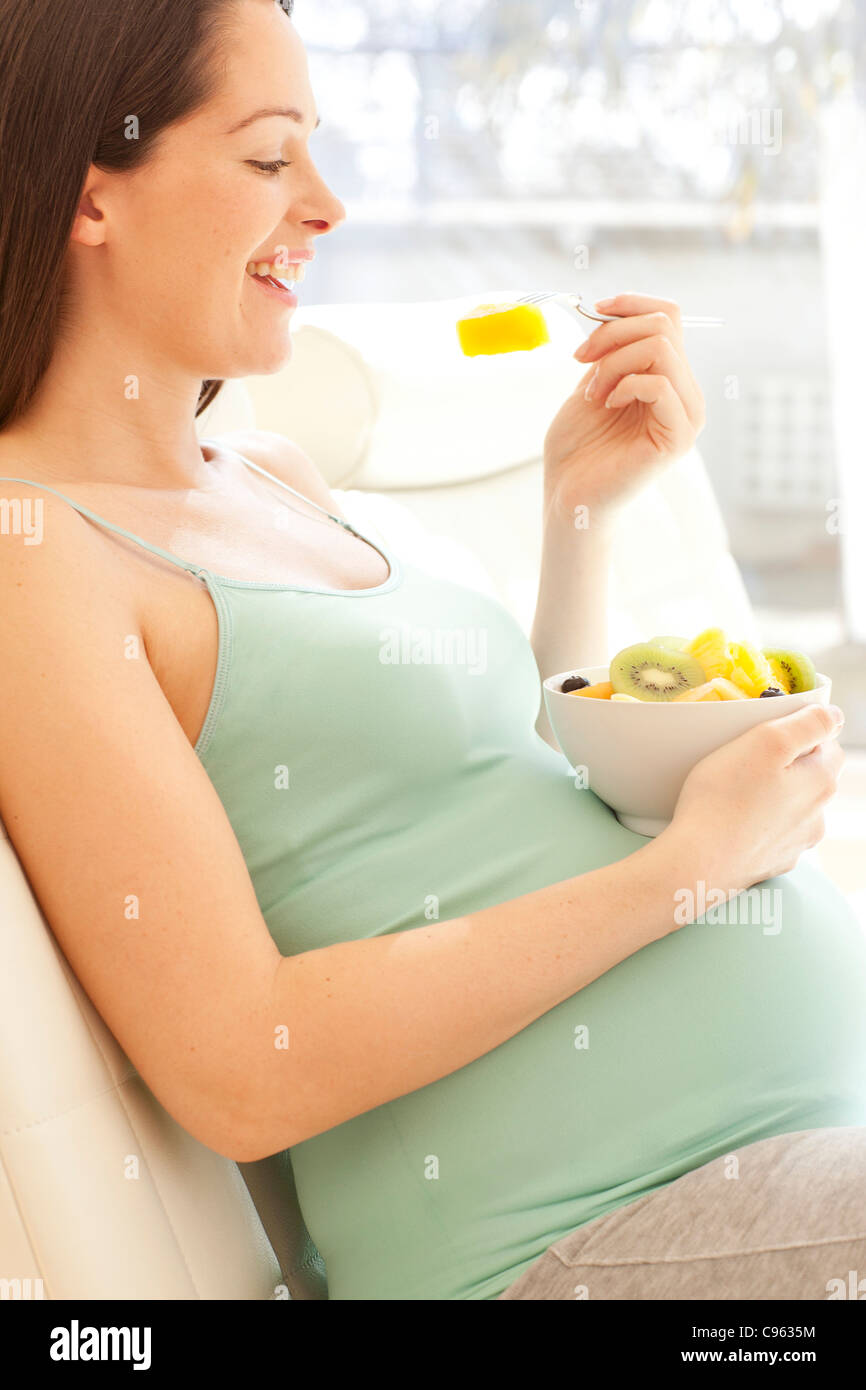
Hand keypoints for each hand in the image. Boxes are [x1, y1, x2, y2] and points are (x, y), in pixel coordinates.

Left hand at [542, 292, 705, 522]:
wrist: (570, 495)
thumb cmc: (578, 446)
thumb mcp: (592, 382)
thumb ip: (612, 350)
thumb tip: (613, 312)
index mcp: (669, 377)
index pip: (669, 316)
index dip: (631, 304)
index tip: (595, 311)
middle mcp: (686, 394)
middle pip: (664, 326)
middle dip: (613, 334)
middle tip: (581, 360)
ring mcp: (686, 416)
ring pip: (661, 349)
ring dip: (614, 362)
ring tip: (593, 392)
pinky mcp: (677, 437)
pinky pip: (660, 384)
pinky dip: (625, 385)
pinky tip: (607, 404)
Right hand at [663, 703, 844, 897]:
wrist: (698, 862)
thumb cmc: (724, 798)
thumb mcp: (767, 741)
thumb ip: (808, 723)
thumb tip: (834, 716)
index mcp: (821, 783)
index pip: (829, 745)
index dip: (801, 733)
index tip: (768, 734)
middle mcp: (817, 817)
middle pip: (812, 777)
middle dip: (789, 764)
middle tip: (748, 759)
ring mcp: (796, 844)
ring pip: (793, 808)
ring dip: (776, 796)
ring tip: (738, 792)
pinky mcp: (772, 863)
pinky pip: (773, 834)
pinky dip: (760, 825)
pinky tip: (735, 822)